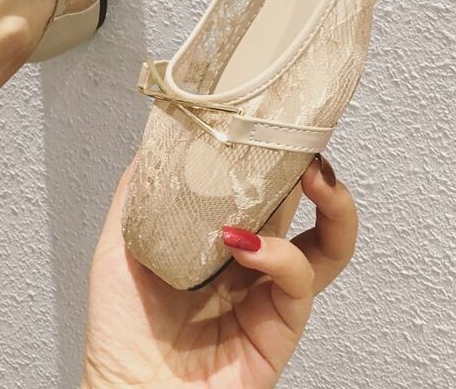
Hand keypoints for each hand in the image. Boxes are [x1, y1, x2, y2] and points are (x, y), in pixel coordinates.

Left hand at [82, 155, 356, 387]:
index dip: (281, 160)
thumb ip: (139, 193)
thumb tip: (156, 140)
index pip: (267, 192)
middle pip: (309, 211)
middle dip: (320, 173)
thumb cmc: (121, 330)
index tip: (278, 126)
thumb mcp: (121, 243)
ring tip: (315, 179)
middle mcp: (254, 264)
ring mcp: (269, 295)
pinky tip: (248, 245)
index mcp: (223, 241)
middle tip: (310, 149)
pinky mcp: (279, 328)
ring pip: (330, 247)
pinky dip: (280, 256)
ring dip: (334, 207)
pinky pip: (298, 282)